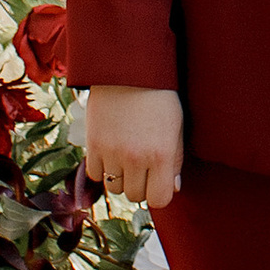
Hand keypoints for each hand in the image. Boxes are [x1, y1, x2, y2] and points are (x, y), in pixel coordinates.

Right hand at [82, 84, 184, 209]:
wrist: (129, 69)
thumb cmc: (159, 96)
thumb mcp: (176, 126)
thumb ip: (175, 160)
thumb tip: (173, 187)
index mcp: (161, 155)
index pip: (159, 199)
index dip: (159, 192)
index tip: (158, 181)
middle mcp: (136, 158)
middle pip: (135, 195)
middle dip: (140, 184)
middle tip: (142, 165)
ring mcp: (112, 152)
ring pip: (114, 188)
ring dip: (120, 177)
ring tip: (126, 156)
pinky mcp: (93, 144)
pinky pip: (95, 174)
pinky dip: (102, 167)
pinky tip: (110, 151)